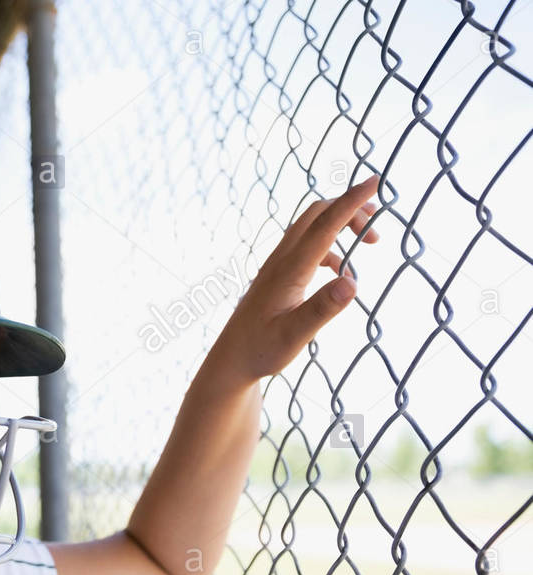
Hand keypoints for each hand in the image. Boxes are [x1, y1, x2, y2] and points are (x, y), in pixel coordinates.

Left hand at [210, 175, 381, 383]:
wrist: (231, 360)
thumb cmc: (262, 351)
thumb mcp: (295, 336)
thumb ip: (322, 310)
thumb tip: (352, 283)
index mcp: (289, 269)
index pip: (325, 225)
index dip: (351, 201)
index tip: (375, 181)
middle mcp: (281, 260)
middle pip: (316, 215)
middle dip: (349, 209)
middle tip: (377, 227)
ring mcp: (277, 266)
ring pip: (311, 227)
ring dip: (341, 225)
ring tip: (371, 243)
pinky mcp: (277, 275)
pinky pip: (306, 245)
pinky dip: (329, 245)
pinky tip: (339, 270)